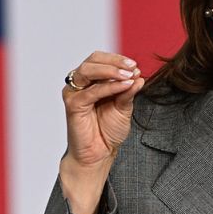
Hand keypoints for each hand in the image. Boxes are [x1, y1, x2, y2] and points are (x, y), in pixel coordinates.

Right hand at [59, 51, 143, 213]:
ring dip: (111, 71)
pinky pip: (91, 91)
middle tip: (133, 68)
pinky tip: (124, 86)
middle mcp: (79, 84)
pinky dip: (109, 87)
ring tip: (129, 75)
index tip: (135, 66)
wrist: (99, 154)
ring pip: (88, 71)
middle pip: (92, 61)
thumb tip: (139, 76)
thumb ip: (128, 91)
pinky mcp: (73, 105)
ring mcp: (74, 93)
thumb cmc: (108, 131)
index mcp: (90, 81)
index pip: (100, 60)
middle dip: (114, 62)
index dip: (117, 59)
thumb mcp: (123, 107)